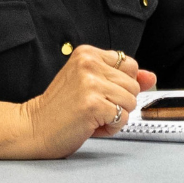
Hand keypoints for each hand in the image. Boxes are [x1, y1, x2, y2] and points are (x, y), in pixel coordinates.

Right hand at [18, 46, 155, 157]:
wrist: (32, 128)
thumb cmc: (60, 109)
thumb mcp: (92, 85)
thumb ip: (122, 78)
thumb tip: (151, 77)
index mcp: (87, 53)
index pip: (130, 65)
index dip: (120, 85)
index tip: (100, 93)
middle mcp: (89, 64)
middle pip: (133, 85)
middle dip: (118, 102)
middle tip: (92, 107)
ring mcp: (91, 84)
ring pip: (131, 101)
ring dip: (115, 116)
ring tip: (91, 116)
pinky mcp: (93, 104)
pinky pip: (123, 118)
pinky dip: (111, 127)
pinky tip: (91, 125)